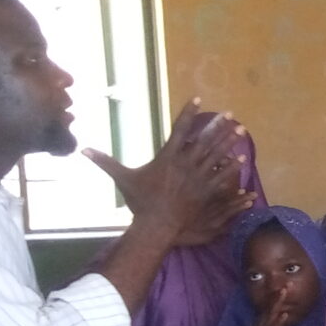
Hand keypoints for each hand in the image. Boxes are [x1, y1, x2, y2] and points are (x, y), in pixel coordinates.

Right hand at [86, 100, 248, 243]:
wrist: (156, 225)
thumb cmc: (140, 202)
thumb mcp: (123, 179)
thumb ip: (105, 162)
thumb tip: (83, 150)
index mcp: (167, 157)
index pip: (179, 129)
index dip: (189, 113)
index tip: (198, 100)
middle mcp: (185, 164)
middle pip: (205, 140)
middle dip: (218, 126)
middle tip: (231, 115)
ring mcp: (197, 178)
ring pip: (217, 156)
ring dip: (230, 142)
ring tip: (242, 131)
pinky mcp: (206, 191)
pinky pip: (222, 177)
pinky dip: (232, 168)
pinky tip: (243, 159)